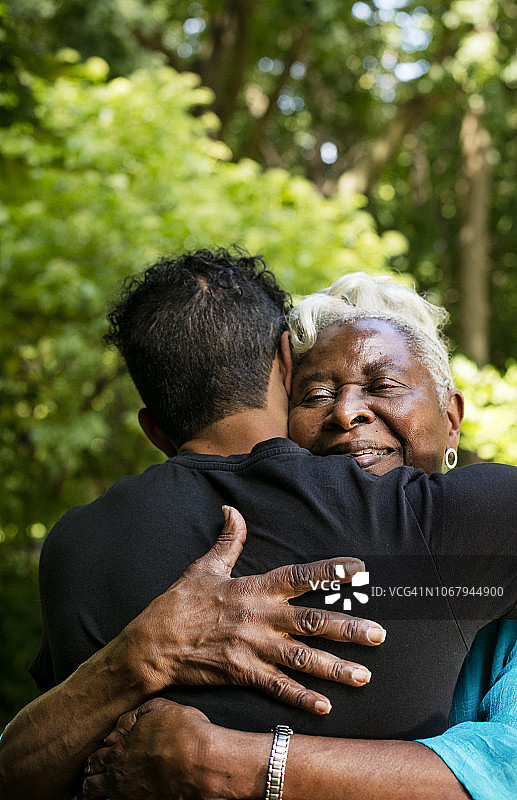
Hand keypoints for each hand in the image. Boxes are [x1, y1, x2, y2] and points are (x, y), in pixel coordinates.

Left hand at [80, 698, 230, 799]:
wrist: (200, 762)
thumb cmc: (183, 732)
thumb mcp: (157, 709)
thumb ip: (132, 718)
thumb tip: (114, 730)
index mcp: (119, 751)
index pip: (94, 760)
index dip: (90, 764)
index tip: (89, 765)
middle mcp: (119, 777)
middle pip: (91, 786)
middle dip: (87, 784)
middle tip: (85, 786)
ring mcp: (129, 796)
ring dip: (96, 798)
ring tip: (92, 798)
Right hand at [126, 506, 385, 713]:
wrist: (152, 643)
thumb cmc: (179, 603)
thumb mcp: (204, 567)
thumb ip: (227, 540)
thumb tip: (231, 509)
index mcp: (254, 588)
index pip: (301, 576)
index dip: (332, 572)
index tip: (360, 570)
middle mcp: (260, 617)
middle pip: (313, 622)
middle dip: (349, 629)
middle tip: (380, 636)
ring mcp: (253, 648)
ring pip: (302, 659)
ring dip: (335, 669)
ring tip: (365, 677)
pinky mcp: (242, 673)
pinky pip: (277, 687)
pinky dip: (301, 698)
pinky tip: (325, 707)